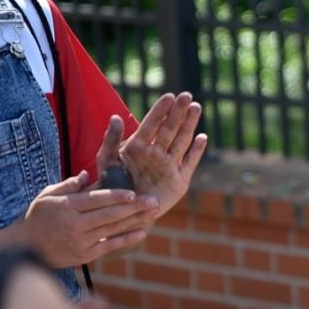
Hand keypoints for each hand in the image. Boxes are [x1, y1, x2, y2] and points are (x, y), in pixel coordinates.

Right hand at [20, 171, 158, 268]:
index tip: (133, 193)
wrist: (24, 247)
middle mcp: (74, 224)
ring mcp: (80, 241)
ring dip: (135, 220)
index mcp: (66, 206)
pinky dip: (126, 239)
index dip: (116, 196)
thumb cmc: (37, 217)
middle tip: (154, 201)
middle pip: (109, 214)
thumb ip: (69, 185)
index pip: (96, 200)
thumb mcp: (47, 196)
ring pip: (112, 229)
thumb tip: (88, 174)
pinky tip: (142, 232)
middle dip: (134, 207)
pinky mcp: (84, 255)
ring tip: (152, 212)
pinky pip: (109, 246)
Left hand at [98, 92, 208, 218]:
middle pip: (169, 129)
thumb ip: (111, 139)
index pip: (151, 124)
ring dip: (189, 125)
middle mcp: (156, 153)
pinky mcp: (179, 181)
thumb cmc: (113, 186)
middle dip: (178, 112)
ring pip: (181, 141)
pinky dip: (196, 151)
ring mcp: (169, 166)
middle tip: (186, 96)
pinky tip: (202, 138)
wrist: (124, 212)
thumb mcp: (106, 160)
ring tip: (196, 108)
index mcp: (139, 146)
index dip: (160, 110)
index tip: (169, 96)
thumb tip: (115, 116)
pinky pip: (190, 163)